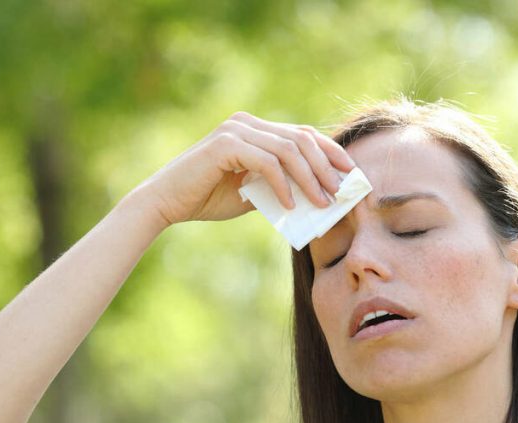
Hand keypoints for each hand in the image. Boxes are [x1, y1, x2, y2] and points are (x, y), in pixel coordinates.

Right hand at [133, 111, 354, 226]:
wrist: (166, 204)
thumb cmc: (206, 199)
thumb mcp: (251, 193)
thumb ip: (278, 187)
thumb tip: (315, 197)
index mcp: (254, 128)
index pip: (302, 134)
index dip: (330, 152)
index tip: (351, 174)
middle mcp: (246, 122)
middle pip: (301, 138)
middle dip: (327, 166)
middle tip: (341, 192)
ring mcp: (236, 130)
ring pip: (288, 150)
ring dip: (310, 178)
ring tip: (322, 203)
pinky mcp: (226, 144)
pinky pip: (267, 163)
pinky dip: (283, 185)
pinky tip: (289, 205)